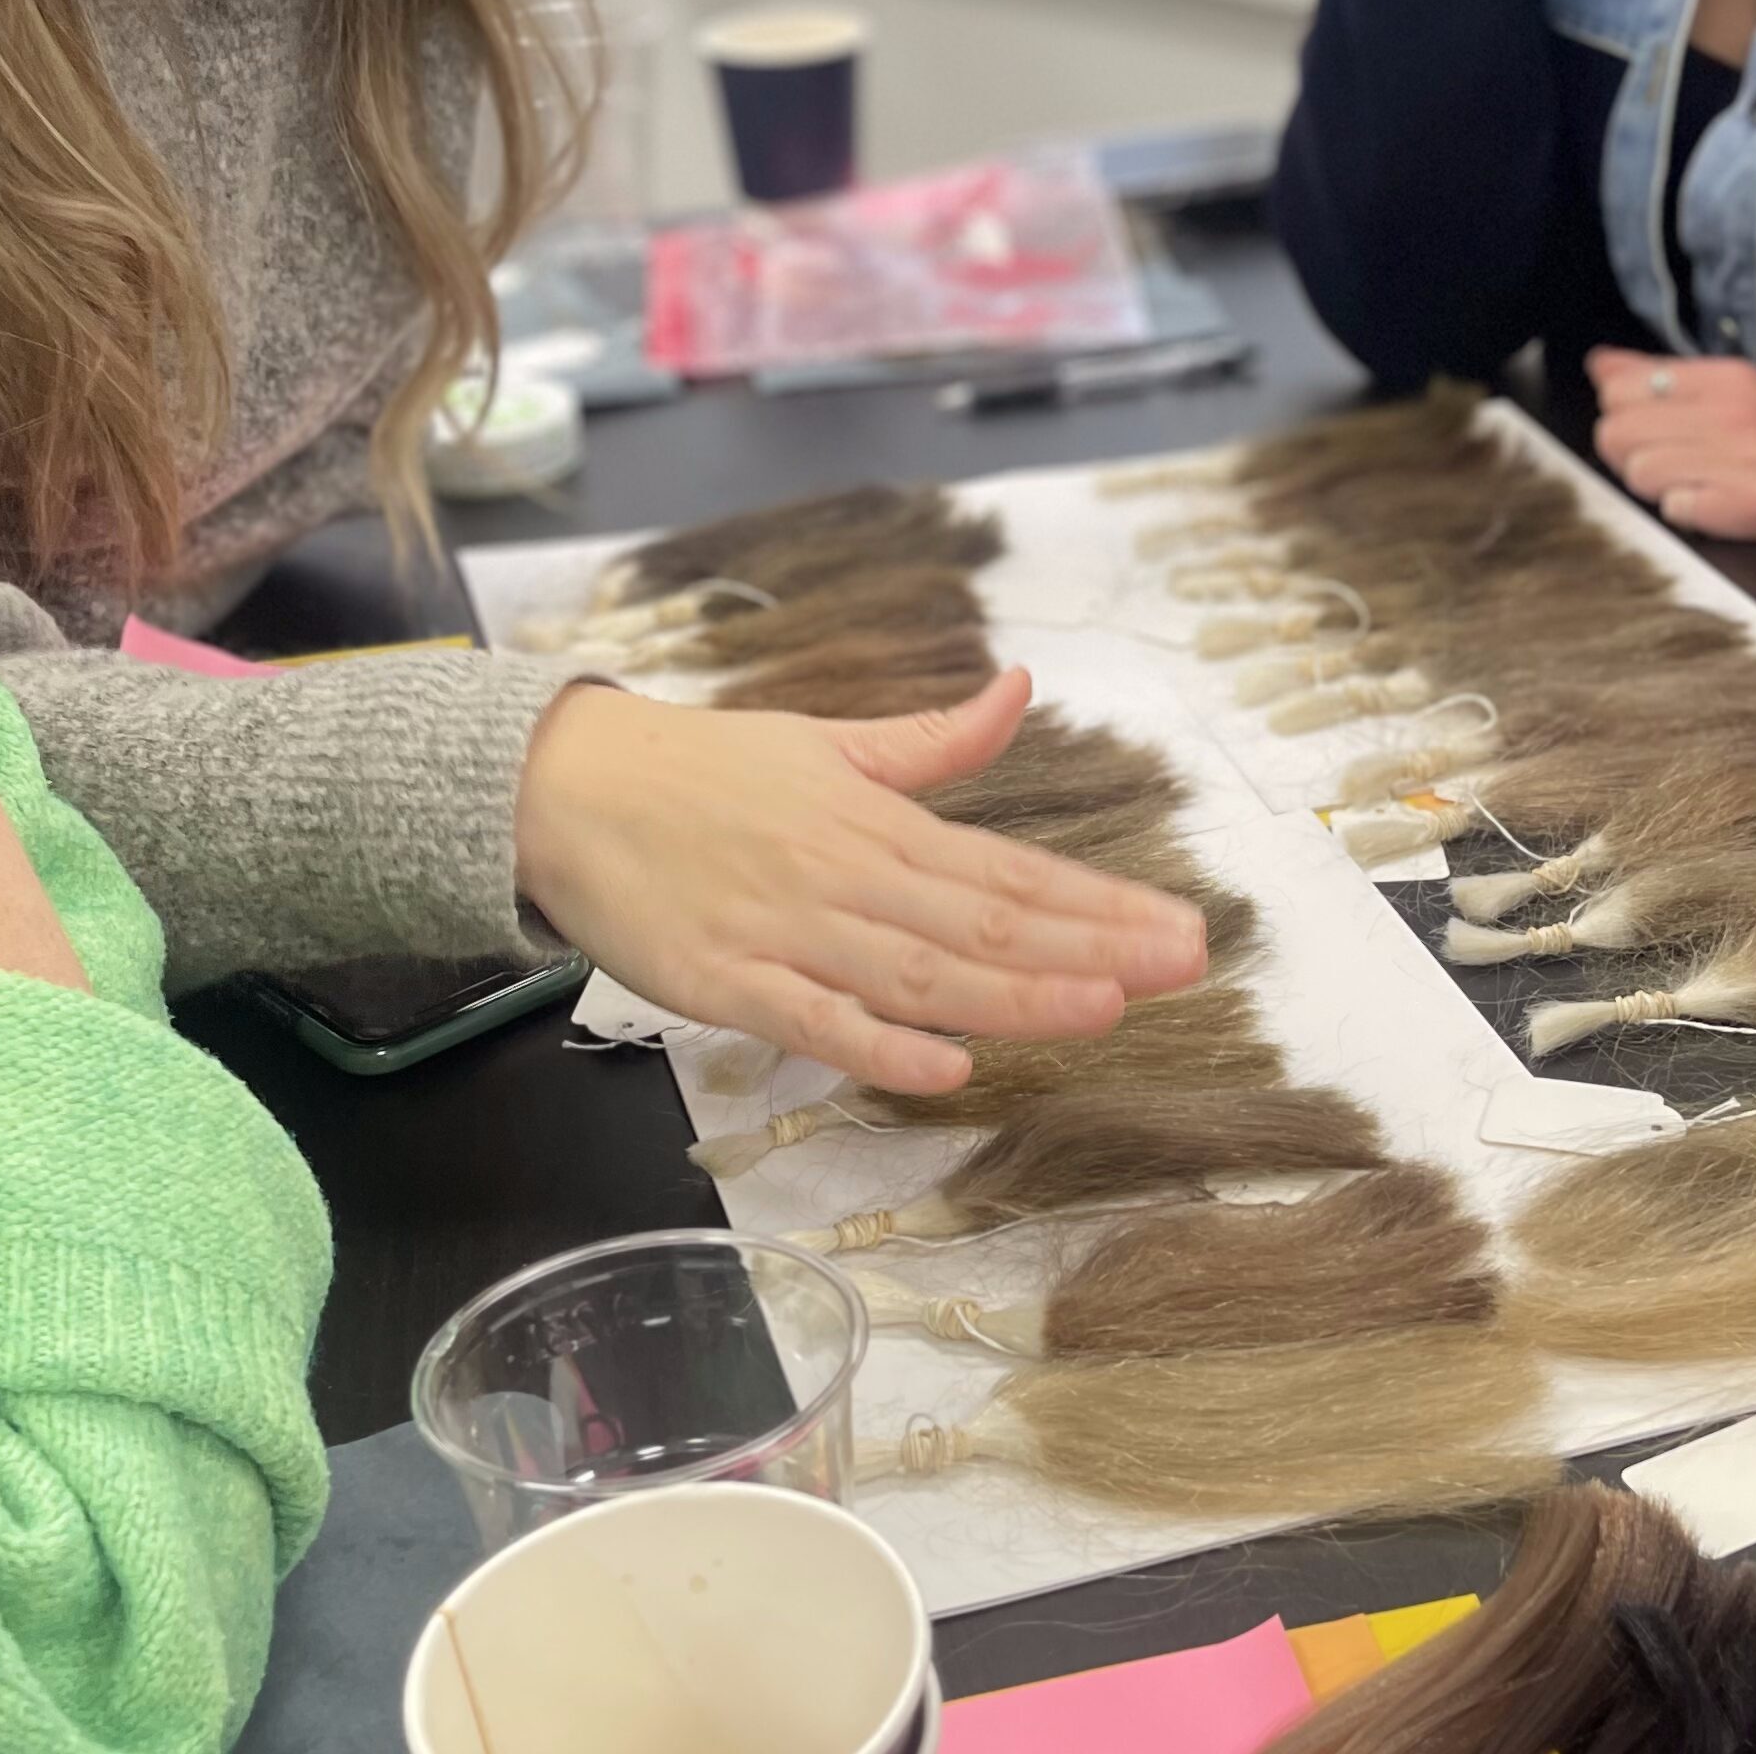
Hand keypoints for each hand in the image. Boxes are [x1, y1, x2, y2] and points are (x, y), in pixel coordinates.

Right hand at [512, 667, 1211, 1094]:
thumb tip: (1020, 688)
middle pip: (986, 920)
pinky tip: (948, 1066)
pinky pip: (814, 1020)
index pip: (1010, 867)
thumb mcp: (828, 741)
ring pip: (920, 971)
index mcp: (878, 819)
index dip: (1098, 901)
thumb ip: (932, 738)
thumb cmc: (706, 770)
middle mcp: (849, 875)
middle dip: (1092, 946)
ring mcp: (790, 931)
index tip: (1179, 925)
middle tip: (1185, 966)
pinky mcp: (727, 984)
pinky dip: (880, 1044)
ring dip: (1015, 993)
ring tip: (1106, 1007)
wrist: (569, 785)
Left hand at [1589, 348, 1755, 558]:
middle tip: (1674, 464)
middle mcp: (1737, 412)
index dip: (1625, 417)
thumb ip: (1656, 377)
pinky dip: (1687, 514)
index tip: (1654, 431)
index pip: (1619, 389)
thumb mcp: (1722, 398)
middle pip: (1617, 433)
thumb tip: (1601, 364)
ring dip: (1661, 489)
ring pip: (1640, 473)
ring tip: (1698, 485)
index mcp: (1725, 378)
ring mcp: (1750, 457)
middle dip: (1634, 456)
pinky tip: (1713, 506)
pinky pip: (1675, 508)